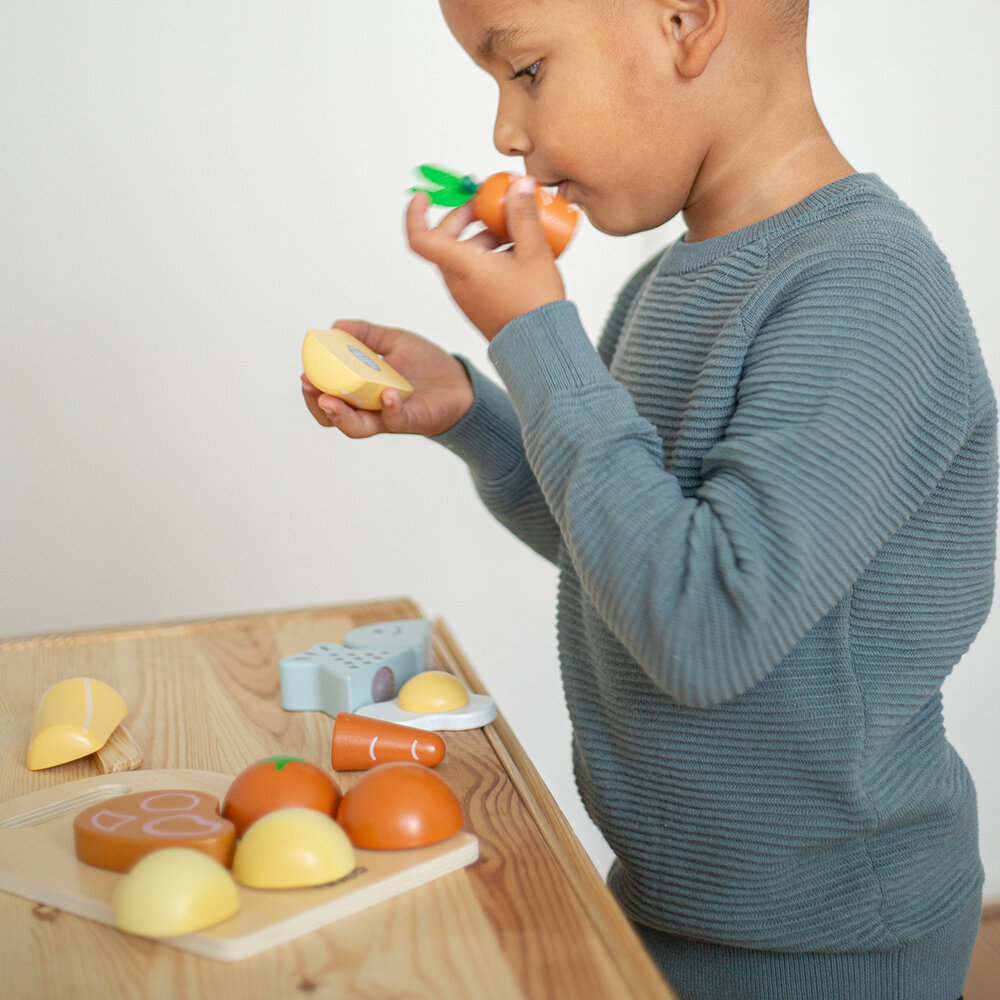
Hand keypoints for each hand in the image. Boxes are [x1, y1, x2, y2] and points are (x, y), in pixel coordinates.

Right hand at [300, 319, 473, 437]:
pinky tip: (388, 392)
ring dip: (341, 416)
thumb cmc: (425, 365)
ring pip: (356, 427)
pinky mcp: (410, 421)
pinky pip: (394, 420)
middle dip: (318, 405)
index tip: (306, 374)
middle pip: (332, 418)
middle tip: (312, 387)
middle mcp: (369, 409)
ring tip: (331, 400)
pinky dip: (388, 408)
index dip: (312, 390)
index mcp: (359, 390)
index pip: (326, 397)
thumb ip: (365, 333)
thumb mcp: (393, 341)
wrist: (460, 383)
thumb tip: (335, 326)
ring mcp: (387, 418)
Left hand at [406, 176, 565, 339]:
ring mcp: (466, 293)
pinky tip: (519, 250)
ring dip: (484, 235)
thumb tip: (519, 185)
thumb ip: (524, 215)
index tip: (424, 196)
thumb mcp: (534, 252)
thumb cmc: (534, 306)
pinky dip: (490, 254)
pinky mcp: (478, 302)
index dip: (416, 213)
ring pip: (464, 253)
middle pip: (446, 239)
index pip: (421, 237)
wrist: (541, 347)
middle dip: (466, 216)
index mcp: (462, 266)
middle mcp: (457, 280)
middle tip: (491, 204)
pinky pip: (475, 269)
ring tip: (517, 228)